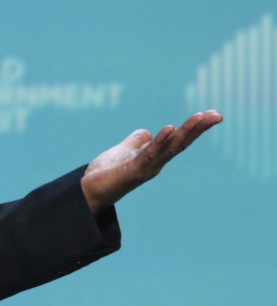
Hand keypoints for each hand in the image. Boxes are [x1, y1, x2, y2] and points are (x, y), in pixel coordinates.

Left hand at [81, 110, 222, 213]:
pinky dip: (160, 142)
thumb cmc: (107, 173)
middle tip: (216, 115)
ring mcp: (146, 168)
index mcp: (154, 157)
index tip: (212, 114)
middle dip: (198, 128)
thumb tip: (146, 133)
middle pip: (180, 143)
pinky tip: (169, 128)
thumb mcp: (123, 152)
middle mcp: (155, 163)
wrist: (88, 191)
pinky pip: (149, 154)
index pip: (178, 139)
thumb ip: (135, 142)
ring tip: (200, 117)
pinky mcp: (132, 171)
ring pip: (170, 147)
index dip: (194, 127)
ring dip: (186, 132)